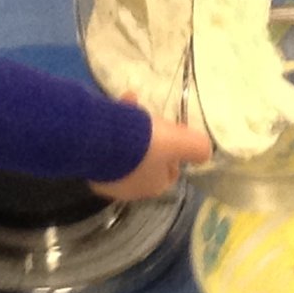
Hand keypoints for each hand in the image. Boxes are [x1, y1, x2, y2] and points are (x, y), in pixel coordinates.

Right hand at [92, 111, 212, 200]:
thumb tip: (205, 154)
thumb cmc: (146, 144)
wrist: (101, 140)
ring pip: (125, 150)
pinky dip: (110, 129)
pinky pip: (105, 145)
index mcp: (152, 187)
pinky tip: (111, 112)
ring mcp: (105, 178)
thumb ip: (198, 148)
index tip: (169, 134)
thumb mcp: (182, 142)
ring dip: (129, 129)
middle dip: (148, 138)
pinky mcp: (88, 165)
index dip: (172, 153)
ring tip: (128, 104)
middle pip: (146, 160)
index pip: (169, 173)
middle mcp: (128, 189)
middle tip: (146, 118)